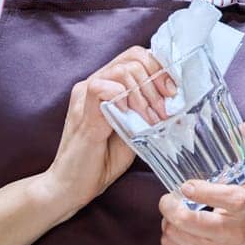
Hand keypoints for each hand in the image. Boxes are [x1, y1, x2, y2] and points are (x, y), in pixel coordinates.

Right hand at [37, 46, 169, 222]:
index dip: (159, 68)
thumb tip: (174, 102)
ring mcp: (84, 96)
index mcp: (105, 84)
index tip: (173, 91)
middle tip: (164, 110)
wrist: (70, 188)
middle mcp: (93, 84)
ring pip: (122, 70)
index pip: (135, 56)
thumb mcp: (133, 131)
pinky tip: (131, 117)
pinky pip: (102, 89)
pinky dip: (123, 98)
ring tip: (151, 119)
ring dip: (145, 94)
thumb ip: (146, 112)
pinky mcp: (82, 112)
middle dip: (157, 82)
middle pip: (132, 57)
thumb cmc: (101, 161)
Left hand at [158, 120, 244, 244]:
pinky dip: (170, 239)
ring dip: (168, 222)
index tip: (186, 186)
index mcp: (244, 208)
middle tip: (168, 199)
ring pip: (174, 235)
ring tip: (176, 214)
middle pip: (185, 220)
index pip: (221, 198)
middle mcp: (231, 236)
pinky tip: (179, 232)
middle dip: (169, 206)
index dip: (198, 191)